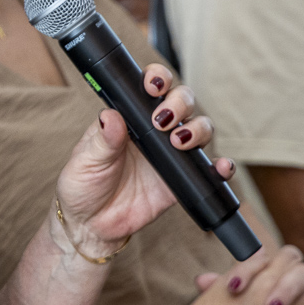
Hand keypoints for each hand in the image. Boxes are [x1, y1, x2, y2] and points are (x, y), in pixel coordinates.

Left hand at [54, 64, 231, 258]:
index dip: (158, 78)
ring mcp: (171, 153)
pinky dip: (221, 166)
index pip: (151, 87)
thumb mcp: (86, 160)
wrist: (91, 226)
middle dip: (180, 102)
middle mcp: (154, 130)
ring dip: (197, 128)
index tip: (153, 87)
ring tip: (178, 141)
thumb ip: (102, 140)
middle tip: (163, 121)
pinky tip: (221, 167)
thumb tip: (109, 116)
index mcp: (129, 117)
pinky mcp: (182, 180)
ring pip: (199, 128)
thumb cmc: (82, 186)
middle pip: (182, 102)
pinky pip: (208, 169)